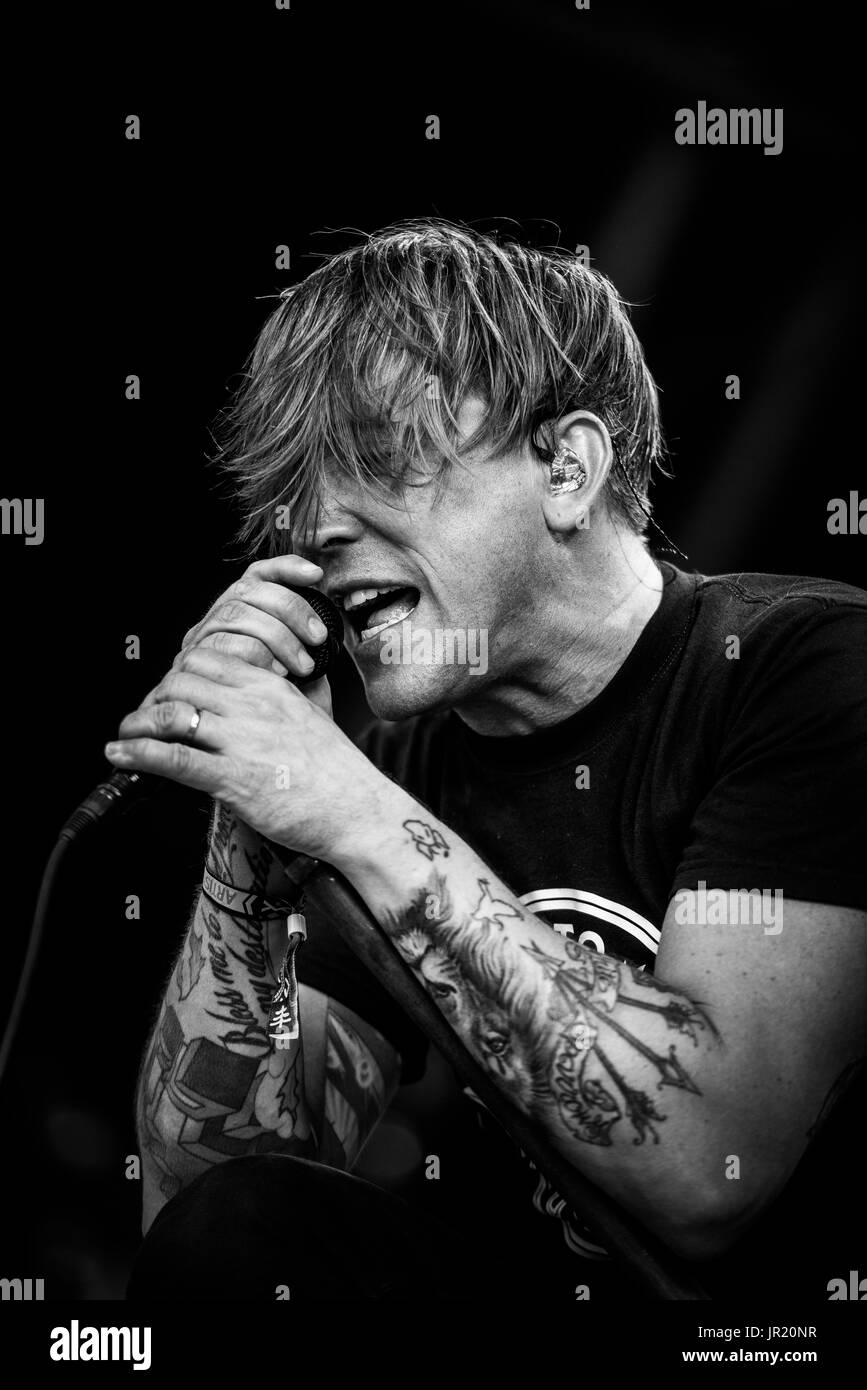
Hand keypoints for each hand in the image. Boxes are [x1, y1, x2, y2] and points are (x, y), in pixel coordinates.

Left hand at [106, 642, 388, 861]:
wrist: (358, 811)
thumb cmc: (340, 771)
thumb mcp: (318, 714)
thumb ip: (295, 693)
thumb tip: (289, 678)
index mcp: (271, 687)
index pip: (207, 658)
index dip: (179, 673)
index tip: (170, 692)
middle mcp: (253, 707)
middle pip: (180, 681)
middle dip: (154, 697)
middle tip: (144, 717)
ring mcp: (242, 742)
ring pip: (170, 715)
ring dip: (136, 724)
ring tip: (124, 734)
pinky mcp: (233, 780)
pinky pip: (174, 759)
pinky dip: (138, 754)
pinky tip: (120, 754)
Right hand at [168, 553, 335, 717]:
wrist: (260, 756)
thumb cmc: (282, 719)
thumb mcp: (301, 679)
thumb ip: (304, 650)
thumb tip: (323, 628)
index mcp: (240, 618)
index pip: (257, 576)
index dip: (285, 568)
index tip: (316, 574)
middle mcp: (213, 626)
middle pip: (246, 593)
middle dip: (289, 609)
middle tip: (316, 639)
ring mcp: (198, 645)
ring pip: (234, 616)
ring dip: (275, 636)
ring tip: (302, 666)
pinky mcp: (188, 668)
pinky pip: (222, 647)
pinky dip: (255, 655)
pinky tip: (277, 673)